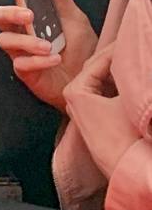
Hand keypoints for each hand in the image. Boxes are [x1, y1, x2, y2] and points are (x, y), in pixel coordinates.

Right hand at [0, 0, 96, 110]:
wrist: (92, 80)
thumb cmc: (82, 49)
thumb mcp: (74, 18)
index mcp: (31, 18)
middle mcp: (21, 33)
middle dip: (9, 14)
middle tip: (29, 15)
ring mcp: (20, 53)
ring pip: (5, 41)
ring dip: (26, 41)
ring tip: (49, 47)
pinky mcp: (25, 72)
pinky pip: (20, 63)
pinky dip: (37, 60)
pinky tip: (55, 60)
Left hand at [63, 50, 137, 178]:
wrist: (128, 172)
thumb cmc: (128, 136)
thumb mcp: (131, 99)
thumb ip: (128, 75)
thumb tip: (137, 55)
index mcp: (75, 90)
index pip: (99, 60)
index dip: (118, 48)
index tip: (134, 37)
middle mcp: (73, 98)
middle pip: (97, 70)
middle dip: (117, 57)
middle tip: (136, 44)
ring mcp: (82, 110)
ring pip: (101, 82)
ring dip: (118, 70)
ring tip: (136, 58)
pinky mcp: (92, 121)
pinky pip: (104, 95)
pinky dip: (117, 85)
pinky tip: (132, 78)